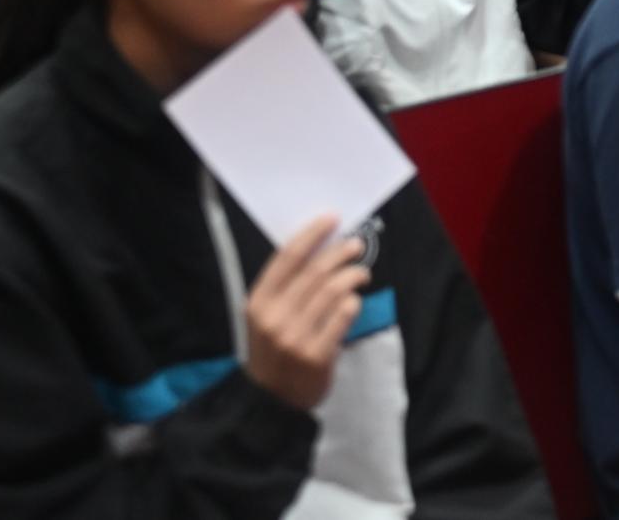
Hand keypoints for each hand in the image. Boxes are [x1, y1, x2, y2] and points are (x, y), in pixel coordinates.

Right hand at [242, 216, 367, 413]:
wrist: (270, 400)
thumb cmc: (273, 349)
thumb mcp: (265, 316)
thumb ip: (286, 285)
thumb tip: (320, 245)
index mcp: (258, 302)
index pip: (287, 257)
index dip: (312, 234)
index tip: (332, 219)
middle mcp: (274, 317)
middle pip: (315, 271)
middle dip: (341, 252)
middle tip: (356, 246)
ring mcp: (295, 337)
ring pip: (334, 290)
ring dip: (353, 275)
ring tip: (361, 273)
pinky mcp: (317, 355)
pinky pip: (345, 315)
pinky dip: (353, 302)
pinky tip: (354, 301)